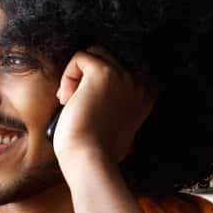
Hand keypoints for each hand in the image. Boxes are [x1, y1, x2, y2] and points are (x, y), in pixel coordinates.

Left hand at [52, 48, 155, 169]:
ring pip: (94, 53)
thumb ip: (118, 104)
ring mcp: (124, 76)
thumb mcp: (117, 125)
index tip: (91, 107)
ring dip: (77, 74)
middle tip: (76, 104)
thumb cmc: (97, 150)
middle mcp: (139, 83)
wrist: (89, 159)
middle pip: (107, 58)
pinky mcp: (103, 73)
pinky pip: (80, 57)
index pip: (121, 69)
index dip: (99, 82)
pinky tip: (67, 100)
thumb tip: (97, 92)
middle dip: (86, 77)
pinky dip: (67, 76)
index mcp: (146, 95)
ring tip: (70, 100)